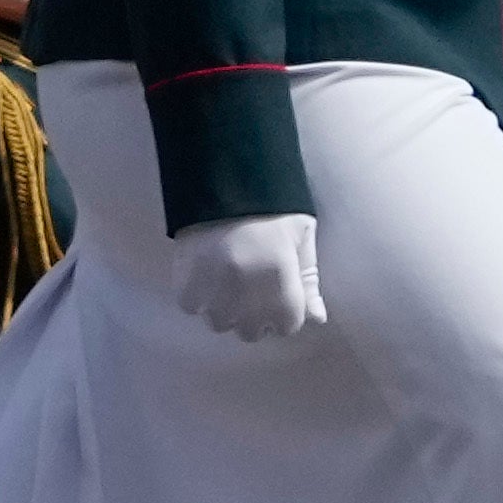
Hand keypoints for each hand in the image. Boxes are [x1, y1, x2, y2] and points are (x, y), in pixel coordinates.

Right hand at [171, 217, 327, 346]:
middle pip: (252, 332)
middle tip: (250, 288)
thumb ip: (308, 280)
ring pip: (219, 323)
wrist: (220, 170)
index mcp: (281, 279)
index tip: (277, 294)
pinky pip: (190, 306)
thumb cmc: (270, 203)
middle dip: (255, 316)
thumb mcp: (300, 235)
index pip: (288, 325)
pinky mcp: (184, 278)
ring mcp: (212, 288)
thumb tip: (318, 319)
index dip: (285, 311)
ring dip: (224, 309)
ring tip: (224, 281)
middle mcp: (248, 291)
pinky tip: (203, 273)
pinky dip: (196, 295)